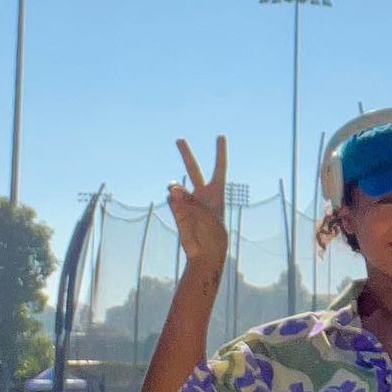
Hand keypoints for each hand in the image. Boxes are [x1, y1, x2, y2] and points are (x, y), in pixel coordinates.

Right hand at [168, 136, 228, 261]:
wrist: (206, 254)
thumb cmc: (213, 235)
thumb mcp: (206, 216)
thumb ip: (189, 200)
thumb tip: (171, 189)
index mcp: (217, 192)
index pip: (219, 168)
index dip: (220, 152)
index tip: (220, 136)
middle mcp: (202, 194)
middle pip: (194, 169)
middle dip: (186, 154)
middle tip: (179, 139)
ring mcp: (189, 201)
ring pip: (177, 186)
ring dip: (176, 189)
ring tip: (179, 197)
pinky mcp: (178, 211)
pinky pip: (172, 201)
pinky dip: (174, 203)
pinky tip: (178, 210)